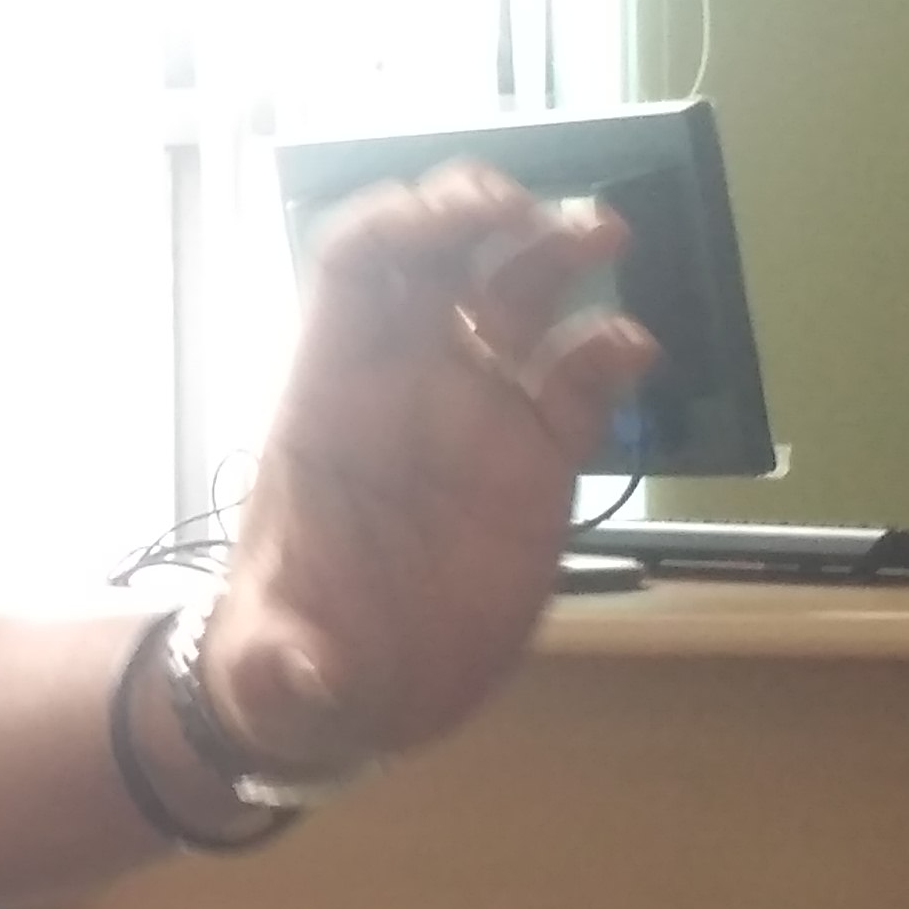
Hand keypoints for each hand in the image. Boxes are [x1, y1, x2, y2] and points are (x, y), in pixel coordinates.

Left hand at [205, 160, 653, 773]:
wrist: (355, 700)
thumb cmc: (295, 663)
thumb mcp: (273, 675)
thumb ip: (279, 667)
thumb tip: (300, 675)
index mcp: (329, 398)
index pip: (355, 266)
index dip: (401, 222)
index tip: (462, 218)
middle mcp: (405, 386)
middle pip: (439, 253)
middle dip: (481, 207)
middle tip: (531, 208)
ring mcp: (475, 418)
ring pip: (517, 297)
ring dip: (558, 248)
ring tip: (606, 231)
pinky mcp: (535, 463)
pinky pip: (576, 381)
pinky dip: (608, 351)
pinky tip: (634, 352)